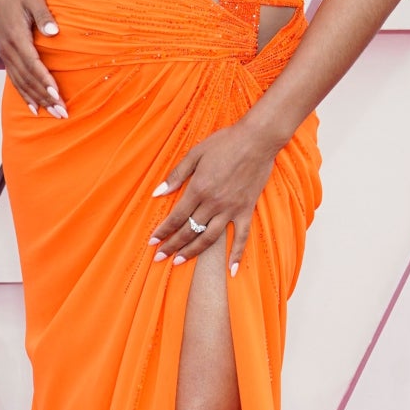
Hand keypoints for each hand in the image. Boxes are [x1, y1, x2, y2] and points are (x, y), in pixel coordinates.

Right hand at [0, 0, 65, 116]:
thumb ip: (44, 15)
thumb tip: (54, 32)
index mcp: (16, 36)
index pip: (32, 63)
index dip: (44, 80)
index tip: (57, 95)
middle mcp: (8, 49)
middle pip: (27, 79)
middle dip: (45, 97)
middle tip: (62, 112)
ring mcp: (5, 54)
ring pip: (21, 82)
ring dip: (37, 100)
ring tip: (53, 114)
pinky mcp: (6, 56)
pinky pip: (15, 80)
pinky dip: (25, 95)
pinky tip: (35, 107)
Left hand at [148, 118, 288, 270]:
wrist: (257, 139)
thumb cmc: (224, 142)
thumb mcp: (195, 154)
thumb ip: (176, 175)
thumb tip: (157, 193)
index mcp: (198, 189)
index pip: (176, 217)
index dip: (163, 231)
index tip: (152, 242)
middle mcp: (213, 203)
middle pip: (189, 230)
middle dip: (172, 245)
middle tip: (159, 258)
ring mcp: (231, 209)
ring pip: (209, 238)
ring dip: (193, 252)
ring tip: (179, 261)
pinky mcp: (246, 210)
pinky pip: (241, 237)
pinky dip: (236, 254)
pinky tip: (232, 270)